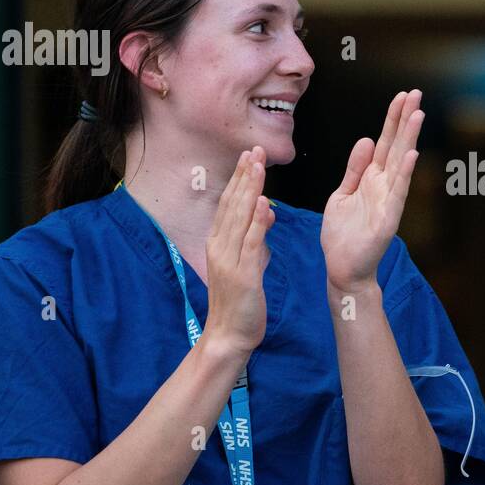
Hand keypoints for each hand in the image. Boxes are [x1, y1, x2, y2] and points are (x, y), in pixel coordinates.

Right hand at [202, 146, 273, 356]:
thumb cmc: (240, 301)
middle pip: (232, 204)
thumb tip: (265, 212)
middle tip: (253, 149)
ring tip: (257, 165)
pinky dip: (256, 221)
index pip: (229, 204)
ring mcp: (228, 260)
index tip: (249, 157)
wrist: (229, 335)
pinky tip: (263, 203)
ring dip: (249, 190)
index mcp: (219, 243)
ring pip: (239, 218)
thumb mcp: (249, 264)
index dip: (239, 179)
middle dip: (244, 176)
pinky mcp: (242, 274)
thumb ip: (256, 238)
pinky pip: (250, 243)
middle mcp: (219, 247)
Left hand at [321, 90, 421, 293]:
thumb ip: (355, 169)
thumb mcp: (342, 194)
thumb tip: (367, 140)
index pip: (385, 142)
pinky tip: (410, 155)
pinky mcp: (386, 220)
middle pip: (396, 145)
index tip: (402, 96)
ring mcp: (388, 201)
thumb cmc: (343, 235)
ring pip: (399, 163)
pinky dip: (404, 174)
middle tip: (415, 93)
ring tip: (417, 114)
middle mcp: (383, 186)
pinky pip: (396, 193)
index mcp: (371, 178)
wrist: (343, 269)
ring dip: (409, 139)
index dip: (392, 119)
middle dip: (405, 119)